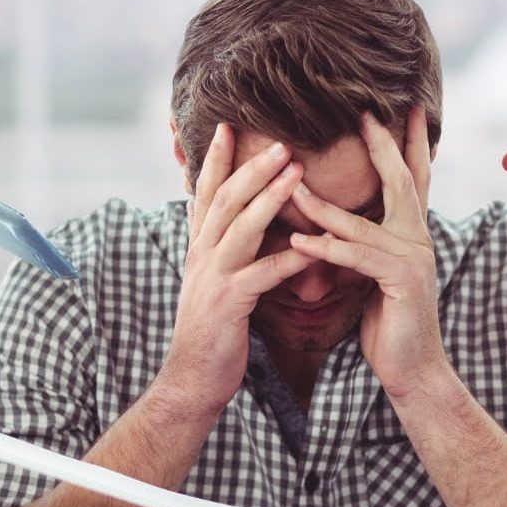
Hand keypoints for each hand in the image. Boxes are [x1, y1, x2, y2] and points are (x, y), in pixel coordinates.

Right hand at [160, 125, 315, 414]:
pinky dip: (290, 258)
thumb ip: (229, 254)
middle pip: (225, 200)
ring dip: (269, 197)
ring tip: (296, 172)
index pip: (206, 194)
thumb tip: (246, 228)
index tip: (228, 126)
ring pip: (240, 227)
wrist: (191, 380)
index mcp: (199, 248)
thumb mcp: (216, 284)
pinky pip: (263, 274)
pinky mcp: (228, 304)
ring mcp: (212, 278)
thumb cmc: (212, 333)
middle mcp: (201, 256)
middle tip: (281, 140)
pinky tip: (315, 247)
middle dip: (251, 166)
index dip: (216, 160)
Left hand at [289, 107, 446, 400]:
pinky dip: (326, 249)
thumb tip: (336, 223)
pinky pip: (356, 257)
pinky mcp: (401, 282)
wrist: (413, 370)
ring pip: (362, 222)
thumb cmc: (389, 324)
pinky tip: (298, 242)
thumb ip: (363, 246)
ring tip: (291, 184)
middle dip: (382, 145)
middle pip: (401, 181)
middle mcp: (418, 239)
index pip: (411, 178)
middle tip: (364, 112)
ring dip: (322, 204)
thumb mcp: (373, 276)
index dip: (407, 142)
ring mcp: (414, 259)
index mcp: (412, 234)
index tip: (403, 108)